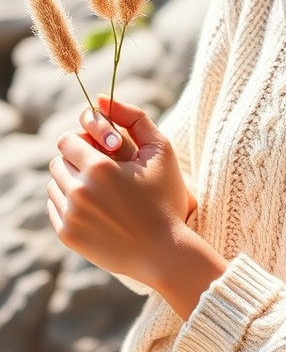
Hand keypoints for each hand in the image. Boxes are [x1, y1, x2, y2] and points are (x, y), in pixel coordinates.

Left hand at [47, 96, 195, 287]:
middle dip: (77, 161)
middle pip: (57, 161)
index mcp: (98, 168)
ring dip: (71, 182)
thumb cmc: (165, 197)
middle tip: (101, 170)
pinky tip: (95, 208)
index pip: (67, 140)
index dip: (84, 141)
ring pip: (53, 184)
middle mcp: (78, 192)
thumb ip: (133, 117)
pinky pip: (54, 208)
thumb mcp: (160, 150)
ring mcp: (70, 216)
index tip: (102, 151)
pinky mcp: (67, 236)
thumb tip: (100, 99)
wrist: (164, 252)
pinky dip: (69, 204)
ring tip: (99, 189)